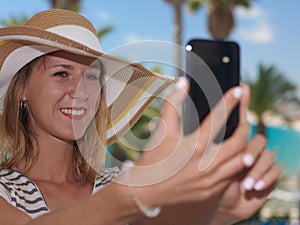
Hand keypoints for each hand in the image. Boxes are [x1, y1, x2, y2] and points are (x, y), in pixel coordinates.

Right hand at [129, 77, 259, 207]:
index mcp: (194, 145)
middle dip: (245, 123)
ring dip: (244, 145)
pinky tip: (230, 154)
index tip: (239, 90)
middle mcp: (207, 163)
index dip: (231, 101)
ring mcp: (211, 179)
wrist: (146, 190)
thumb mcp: (161, 129)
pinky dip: (236, 163)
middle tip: (243, 114)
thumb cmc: (153, 158)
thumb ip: (173, 103)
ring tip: (240, 134)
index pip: (219, 117)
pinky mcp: (212, 190)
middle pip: (240, 139)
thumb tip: (183, 82)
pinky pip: (233, 175)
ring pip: (242, 159)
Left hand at [212, 136, 280, 224]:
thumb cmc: (214, 183)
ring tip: (246, 185)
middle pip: (260, 141)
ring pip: (268, 156)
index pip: (246, 131)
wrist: (223, 204)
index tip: (236, 149)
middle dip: (253, 151)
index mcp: (236, 144)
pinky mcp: (270, 176)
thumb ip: (220, 153)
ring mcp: (260, 163)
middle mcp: (250, 151)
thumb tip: (221, 139)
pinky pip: (275, 171)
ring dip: (258, 170)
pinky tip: (256, 187)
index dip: (243, 137)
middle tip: (245, 163)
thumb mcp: (214, 168)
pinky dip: (267, 178)